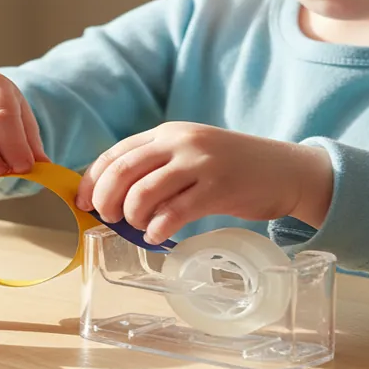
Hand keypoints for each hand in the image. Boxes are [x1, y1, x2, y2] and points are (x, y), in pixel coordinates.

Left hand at [74, 122, 333, 244]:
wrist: (287, 170)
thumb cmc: (230, 168)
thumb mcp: (189, 154)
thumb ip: (154, 166)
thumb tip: (107, 195)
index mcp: (167, 132)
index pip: (115, 154)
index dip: (91, 181)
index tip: (81, 203)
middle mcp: (180, 142)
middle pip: (122, 172)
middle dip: (105, 200)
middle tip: (108, 218)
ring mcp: (200, 163)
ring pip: (143, 193)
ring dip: (132, 217)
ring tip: (138, 227)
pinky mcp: (217, 188)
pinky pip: (173, 213)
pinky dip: (156, 229)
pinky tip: (156, 236)